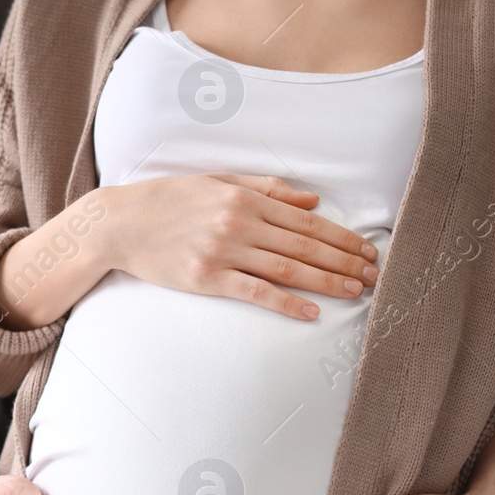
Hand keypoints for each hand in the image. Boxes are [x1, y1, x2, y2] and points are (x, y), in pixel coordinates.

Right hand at [95, 174, 379, 320]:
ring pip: (287, 268)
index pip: (306, 221)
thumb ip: (267, 189)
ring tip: (355, 291)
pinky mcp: (205, 278)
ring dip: (326, 281)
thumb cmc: (167, 201)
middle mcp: (237, 222)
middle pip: (304, 245)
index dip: (341, 237)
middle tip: (375, 275)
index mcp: (244, 196)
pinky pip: (255, 293)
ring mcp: (221, 251)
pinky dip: (286, 303)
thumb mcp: (217, 181)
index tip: (367, 250)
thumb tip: (313, 200)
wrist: (118, 224)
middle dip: (344, 261)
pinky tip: (310, 313)